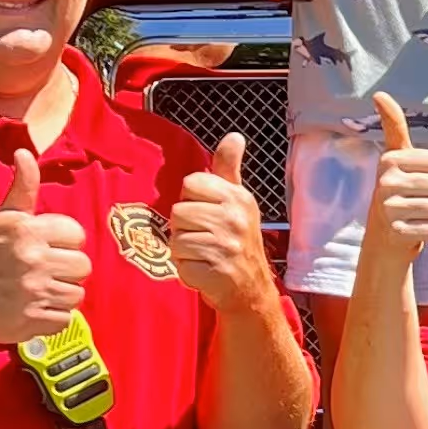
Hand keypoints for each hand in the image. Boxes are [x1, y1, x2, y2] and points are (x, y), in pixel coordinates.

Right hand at [0, 144, 89, 346]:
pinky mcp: (33, 319)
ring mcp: (33, 290)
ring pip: (77, 294)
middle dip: (66, 271)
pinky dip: (51, 318)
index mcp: (27, 230)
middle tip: (42, 273)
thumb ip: (22, 187)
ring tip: (37, 291)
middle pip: (83, 267)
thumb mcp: (1, 218)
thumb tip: (25, 153)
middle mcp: (32, 258)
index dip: (65, 244)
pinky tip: (32, 308)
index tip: (46, 249)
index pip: (77, 236)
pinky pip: (65, 319)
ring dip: (60, 295)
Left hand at [168, 131, 268, 304]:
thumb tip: (234, 136)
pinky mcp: (215, 271)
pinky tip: (205, 272)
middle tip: (205, 240)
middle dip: (185, 229)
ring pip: (175, 239)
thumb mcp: (237, 202)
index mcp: (238, 197)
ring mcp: (225, 246)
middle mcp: (234, 218)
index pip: (191, 183)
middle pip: (178, 212)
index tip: (207, 215)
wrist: (251, 292)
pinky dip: (187, 272)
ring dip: (184, 252)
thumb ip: (229, 168)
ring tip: (205, 256)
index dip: (192, 201)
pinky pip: (180, 264)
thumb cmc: (239, 244)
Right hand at [360, 92, 427, 266]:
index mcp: (389, 160)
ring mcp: (390, 209)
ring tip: (416, 215)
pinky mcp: (399, 233)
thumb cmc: (396, 192)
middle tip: (417, 201)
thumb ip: (393, 126)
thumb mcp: (395, 158)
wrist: (383, 238)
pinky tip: (416, 230)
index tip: (417, 180)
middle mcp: (386, 182)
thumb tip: (380, 94)